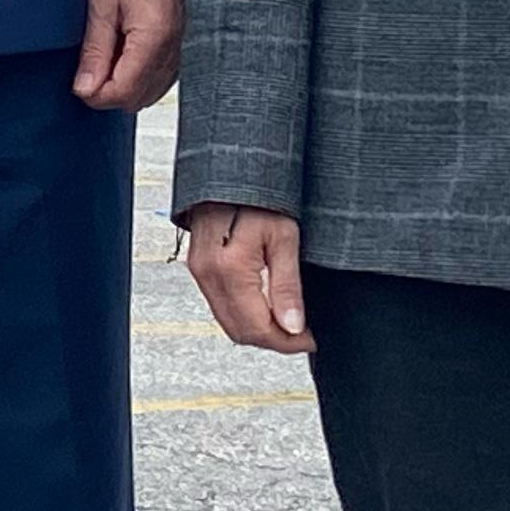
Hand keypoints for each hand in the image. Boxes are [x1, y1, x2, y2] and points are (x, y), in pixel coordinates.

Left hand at [73, 0, 184, 110]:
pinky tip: (123, 59)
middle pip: (136, 99)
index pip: (124, 91)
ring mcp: (179, 55)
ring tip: (107, 58)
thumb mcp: (101, 4)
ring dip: (121, 88)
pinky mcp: (179, 55)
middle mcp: (173, 52)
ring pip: (146, 97)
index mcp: (154, 38)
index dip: (96, 95)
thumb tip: (84, 88)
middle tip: (89, 69)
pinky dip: (136, 81)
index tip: (79, 83)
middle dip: (107, 93)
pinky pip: (157, 85)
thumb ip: (94, 50)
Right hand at [182, 203, 311, 353]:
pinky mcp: (200, 267)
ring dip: (258, 330)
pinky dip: (243, 315)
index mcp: (230, 269)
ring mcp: (200, 272)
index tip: (309, 338)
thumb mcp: (284, 237)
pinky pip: (220, 305)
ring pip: (228, 322)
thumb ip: (287, 287)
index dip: (287, 342)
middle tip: (302, 334)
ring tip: (287, 322)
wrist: (230, 168)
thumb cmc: (259, 195)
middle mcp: (208, 274)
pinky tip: (265, 307)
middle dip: (274, 341)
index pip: (258, 328)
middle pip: (240, 332)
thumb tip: (293, 326)